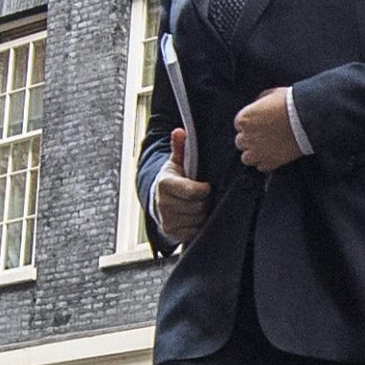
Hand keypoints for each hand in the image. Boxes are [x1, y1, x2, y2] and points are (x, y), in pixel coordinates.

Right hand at [154, 127, 210, 243]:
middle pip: (198, 206)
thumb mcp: (175, 163)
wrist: (158, 201)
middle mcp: (163, 204)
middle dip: (204, 201)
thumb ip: (179, 147)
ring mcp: (167, 220)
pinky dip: (198, 225)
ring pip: (198, 219)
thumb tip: (179, 131)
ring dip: (202, 213)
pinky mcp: (172, 233)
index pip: (191, 191)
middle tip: (202, 196)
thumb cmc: (172, 180)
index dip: (203, 189)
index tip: (206, 186)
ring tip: (198, 205)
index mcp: (165, 184)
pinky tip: (195, 217)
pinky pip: (194, 231)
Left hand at [233, 87, 303, 170]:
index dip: (250, 124)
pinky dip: (266, 162)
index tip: (260, 123)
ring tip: (267, 148)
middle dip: (251, 139)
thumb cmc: (291, 103)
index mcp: (244, 119)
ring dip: (254, 153)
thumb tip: (257, 105)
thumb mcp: (272, 94)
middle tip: (264, 135)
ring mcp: (257, 152)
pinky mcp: (270, 162)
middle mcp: (247, 137)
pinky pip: (261, 167)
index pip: (239, 125)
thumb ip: (260, 101)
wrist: (307, 118)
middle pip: (241, 142)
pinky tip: (275, 155)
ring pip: (246, 158)